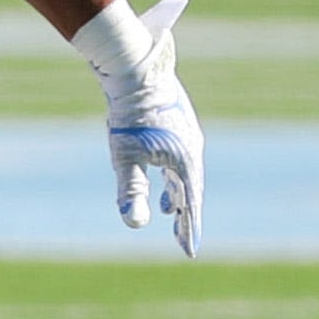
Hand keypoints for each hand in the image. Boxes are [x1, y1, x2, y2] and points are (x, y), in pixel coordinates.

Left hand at [76, 0, 203, 253]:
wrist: (138, 67)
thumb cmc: (129, 113)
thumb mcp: (125, 156)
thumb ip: (131, 190)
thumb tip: (135, 225)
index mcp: (184, 161)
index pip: (189, 204)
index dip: (189, 229)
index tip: (189, 252)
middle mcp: (192, 149)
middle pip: (192, 190)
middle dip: (187, 214)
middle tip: (182, 238)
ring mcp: (188, 133)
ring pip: (187, 172)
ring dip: (180, 193)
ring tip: (171, 209)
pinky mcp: (179, 121)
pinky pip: (182, 156)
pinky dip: (175, 173)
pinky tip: (163, 170)